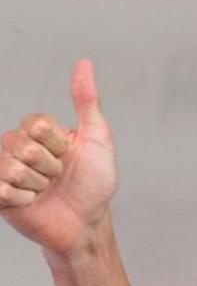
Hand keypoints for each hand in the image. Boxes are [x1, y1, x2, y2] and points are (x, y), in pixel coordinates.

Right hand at [0, 59, 115, 254]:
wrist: (87, 222)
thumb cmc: (95, 183)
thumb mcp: (97, 139)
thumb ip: (87, 101)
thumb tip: (84, 63)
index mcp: (38, 131)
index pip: (36, 124)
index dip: (58, 144)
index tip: (69, 155)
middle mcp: (17, 146)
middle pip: (23, 146)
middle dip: (50, 167)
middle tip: (59, 177)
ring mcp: (5, 169)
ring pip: (11, 168)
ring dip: (38, 185)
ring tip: (46, 190)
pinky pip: (1, 188)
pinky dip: (23, 199)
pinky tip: (31, 202)